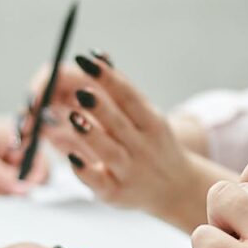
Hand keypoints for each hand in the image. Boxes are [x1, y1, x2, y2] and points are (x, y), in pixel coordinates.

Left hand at [0, 113, 43, 193]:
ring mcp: (4, 164)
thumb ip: (2, 176)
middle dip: (11, 189)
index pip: (38, 160)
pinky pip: (1, 191)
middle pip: (28, 177)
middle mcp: (14, 150)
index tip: (21, 192)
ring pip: (14, 188)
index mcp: (16, 136)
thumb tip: (24, 190)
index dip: (33, 178)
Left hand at [33, 53, 214, 229]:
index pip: (129, 96)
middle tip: (80, 90)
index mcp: (152, 123)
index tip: (87, 60)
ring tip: (73, 117)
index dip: (108, 78)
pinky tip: (71, 155)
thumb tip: (98, 55)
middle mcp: (143, 147)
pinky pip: (98, 181)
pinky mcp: (115, 193)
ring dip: (91, 135)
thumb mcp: (147, 116)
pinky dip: (85, 169)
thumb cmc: (154, 144)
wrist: (176, 189)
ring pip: (110, 152)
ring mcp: (130, 171)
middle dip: (100, 106)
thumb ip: (122, 90)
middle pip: (120, 123)